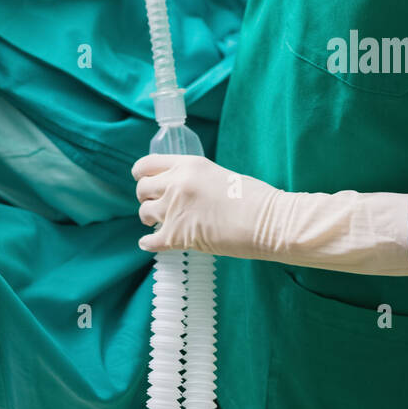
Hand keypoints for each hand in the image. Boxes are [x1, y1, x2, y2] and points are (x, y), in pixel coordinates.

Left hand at [134, 154, 278, 253]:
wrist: (265, 221)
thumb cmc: (253, 198)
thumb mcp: (219, 174)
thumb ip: (195, 179)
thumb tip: (184, 189)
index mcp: (188, 165)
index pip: (148, 164)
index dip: (141, 174)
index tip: (142, 180)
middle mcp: (176, 184)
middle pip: (142, 188)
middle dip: (145, 197)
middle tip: (154, 205)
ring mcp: (174, 209)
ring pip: (144, 213)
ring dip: (149, 218)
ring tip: (157, 223)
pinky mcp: (177, 236)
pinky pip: (151, 240)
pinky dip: (148, 243)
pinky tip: (149, 243)